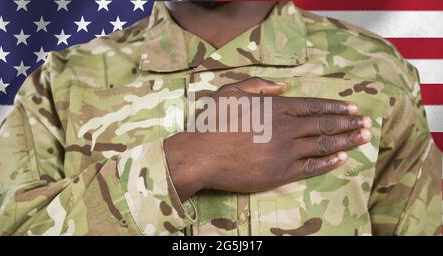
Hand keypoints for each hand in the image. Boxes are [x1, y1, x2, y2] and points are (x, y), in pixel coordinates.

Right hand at [164, 78, 371, 201]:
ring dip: (346, 141)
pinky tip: (342, 159)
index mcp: (276, 108)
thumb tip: (283, 87)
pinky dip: (328, 163)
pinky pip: (311, 167)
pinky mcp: (281, 172)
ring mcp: (286, 151)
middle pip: (324, 124)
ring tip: (362, 138)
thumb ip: (259, 86)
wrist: (202, 155)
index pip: (314, 106)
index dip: (336, 107)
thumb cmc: (214, 123)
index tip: (352, 108)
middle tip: (365, 124)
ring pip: (323, 144)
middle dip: (348, 123)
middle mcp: (286, 128)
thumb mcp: (232, 92)